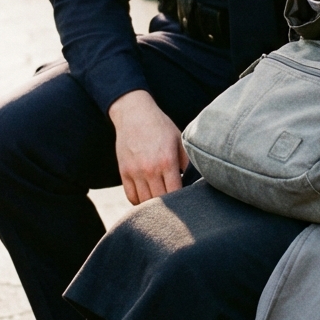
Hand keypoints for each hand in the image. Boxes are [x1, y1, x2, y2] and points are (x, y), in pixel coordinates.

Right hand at [109, 90, 186, 204]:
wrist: (134, 113)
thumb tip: (196, 181)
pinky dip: (139, 201)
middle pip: (160, 200)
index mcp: (167, 161)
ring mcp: (135, 171)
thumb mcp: (179, 140)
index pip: (176, 192)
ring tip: (162, 202)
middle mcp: (150, 168)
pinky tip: (148, 197)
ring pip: (145, 201)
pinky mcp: (124, 172)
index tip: (186, 200)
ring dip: (154, 204)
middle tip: (176, 205)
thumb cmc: (160, 127)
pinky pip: (131, 196)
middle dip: (169, 205)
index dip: (182, 200)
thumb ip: (188, 162)